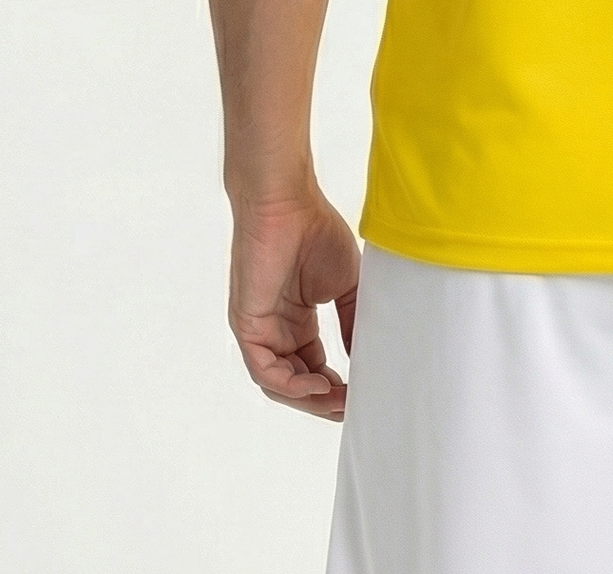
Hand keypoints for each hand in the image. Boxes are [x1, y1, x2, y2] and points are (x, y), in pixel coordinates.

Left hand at [228, 190, 360, 420]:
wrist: (287, 203)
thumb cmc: (315, 231)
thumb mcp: (345, 285)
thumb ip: (352, 322)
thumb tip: (365, 360)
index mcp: (296, 322)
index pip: (313, 369)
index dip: (336, 388)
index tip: (362, 397)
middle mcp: (275, 331)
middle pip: (297, 383)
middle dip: (324, 401)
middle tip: (353, 409)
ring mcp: (259, 331)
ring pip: (279, 384)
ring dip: (309, 398)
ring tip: (339, 401)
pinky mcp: (247, 326)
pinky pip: (264, 370)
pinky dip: (290, 384)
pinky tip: (318, 384)